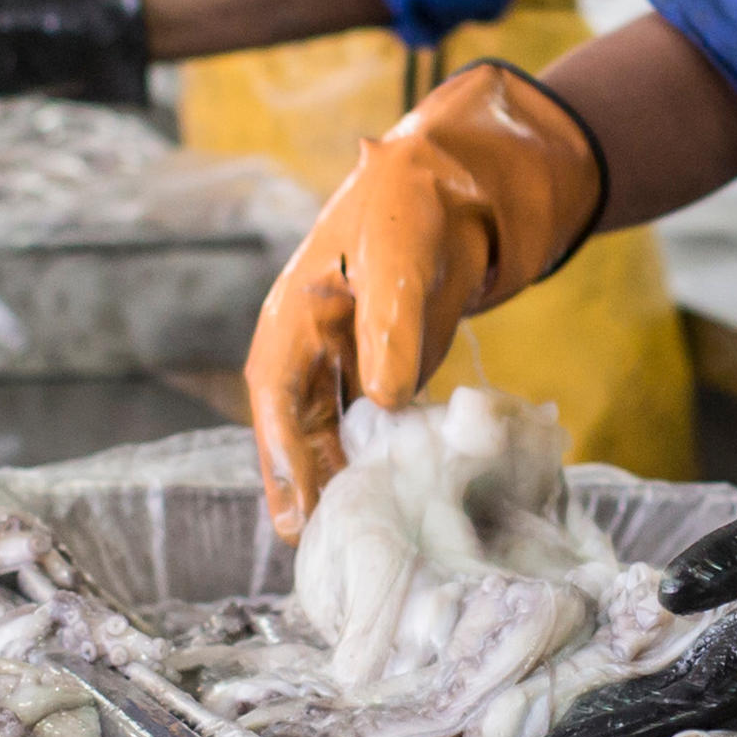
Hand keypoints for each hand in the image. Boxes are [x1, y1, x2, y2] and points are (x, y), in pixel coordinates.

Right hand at [246, 62, 608, 536]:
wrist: (459, 187)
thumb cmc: (413, 204)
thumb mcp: (400, 255)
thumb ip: (391, 324)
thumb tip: (385, 400)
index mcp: (294, 315)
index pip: (276, 393)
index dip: (283, 453)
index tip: (297, 509)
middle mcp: (308, 349)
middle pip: (295, 430)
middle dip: (305, 488)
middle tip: (321, 549)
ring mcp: (344, 367)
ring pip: (329, 438)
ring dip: (338, 485)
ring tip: (353, 543)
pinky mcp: (381, 378)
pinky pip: (369, 432)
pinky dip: (376, 465)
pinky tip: (395, 504)